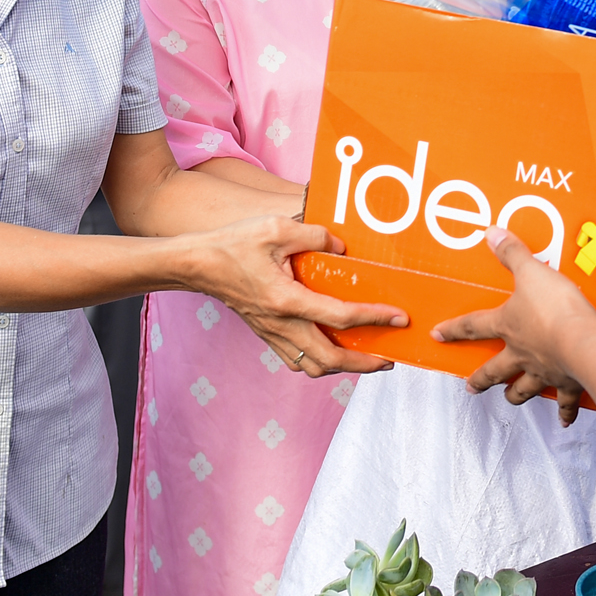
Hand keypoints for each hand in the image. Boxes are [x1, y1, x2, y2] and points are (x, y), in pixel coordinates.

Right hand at [198, 215, 406, 376]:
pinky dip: (319, 362)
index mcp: (286, 300)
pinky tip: (332, 352)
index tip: (398, 319)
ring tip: (366, 359)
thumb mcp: (276, 228)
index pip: (339, 317)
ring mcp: (271, 333)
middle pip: (329, 359)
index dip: (374, 318)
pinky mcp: (265, 334)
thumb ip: (314, 236)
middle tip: (390, 359)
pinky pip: (296, 360)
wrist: (196, 265)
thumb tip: (342, 248)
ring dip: (342, 368)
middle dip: (364, 364)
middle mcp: (280, 324)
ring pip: (312, 366)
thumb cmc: (234, 244)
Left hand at [432, 226, 595, 426]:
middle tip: (470, 386)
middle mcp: (520, 353)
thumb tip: (491, 234)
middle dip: (480, 379)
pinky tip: (565, 420)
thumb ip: (513, 253)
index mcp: (507, 326)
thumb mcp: (532, 271)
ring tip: (510, 397)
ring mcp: (542, 371)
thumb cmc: (555, 308)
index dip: (453, 329)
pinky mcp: (566, 383)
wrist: (582, 343)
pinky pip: (564, 401)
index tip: (437, 335)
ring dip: (515, 394)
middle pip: (493, 370)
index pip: (472, 326)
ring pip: (522, 388)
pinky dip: (565, 411)